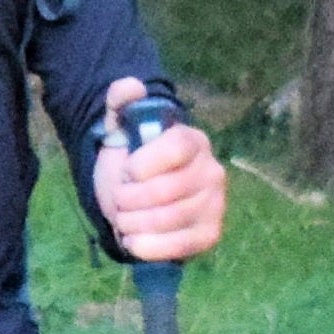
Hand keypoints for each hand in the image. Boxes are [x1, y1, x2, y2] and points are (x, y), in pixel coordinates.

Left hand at [93, 90, 226, 263]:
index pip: (174, 149)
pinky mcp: (210, 234)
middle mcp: (213, 171)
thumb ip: (120, 102)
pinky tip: (134, 241)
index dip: (142, 164)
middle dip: (128, 199)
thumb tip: (131, 86)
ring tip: (123, 218)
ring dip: (133, 223)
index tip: (126, 171)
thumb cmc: (131, 161)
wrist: (137, 197)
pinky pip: (183, 246)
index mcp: (193, 141)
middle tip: (118, 199)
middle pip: (166, 191)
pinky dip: (150, 247)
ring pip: (169, 220)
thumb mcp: (119, 128)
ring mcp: (216, 204)